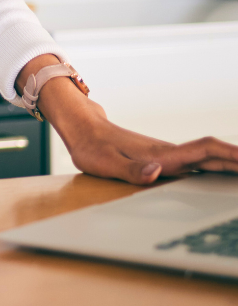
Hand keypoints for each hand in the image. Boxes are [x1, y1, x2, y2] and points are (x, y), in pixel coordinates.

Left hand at [36, 76, 237, 183]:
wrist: (83, 129)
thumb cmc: (91, 147)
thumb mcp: (105, 163)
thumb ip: (131, 171)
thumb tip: (157, 172)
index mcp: (162, 155)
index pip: (205, 150)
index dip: (230, 155)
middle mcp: (171, 153)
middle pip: (214, 154)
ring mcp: (169, 155)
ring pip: (209, 158)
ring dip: (232, 164)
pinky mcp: (165, 159)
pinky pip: (199, 162)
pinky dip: (218, 167)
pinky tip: (224, 176)